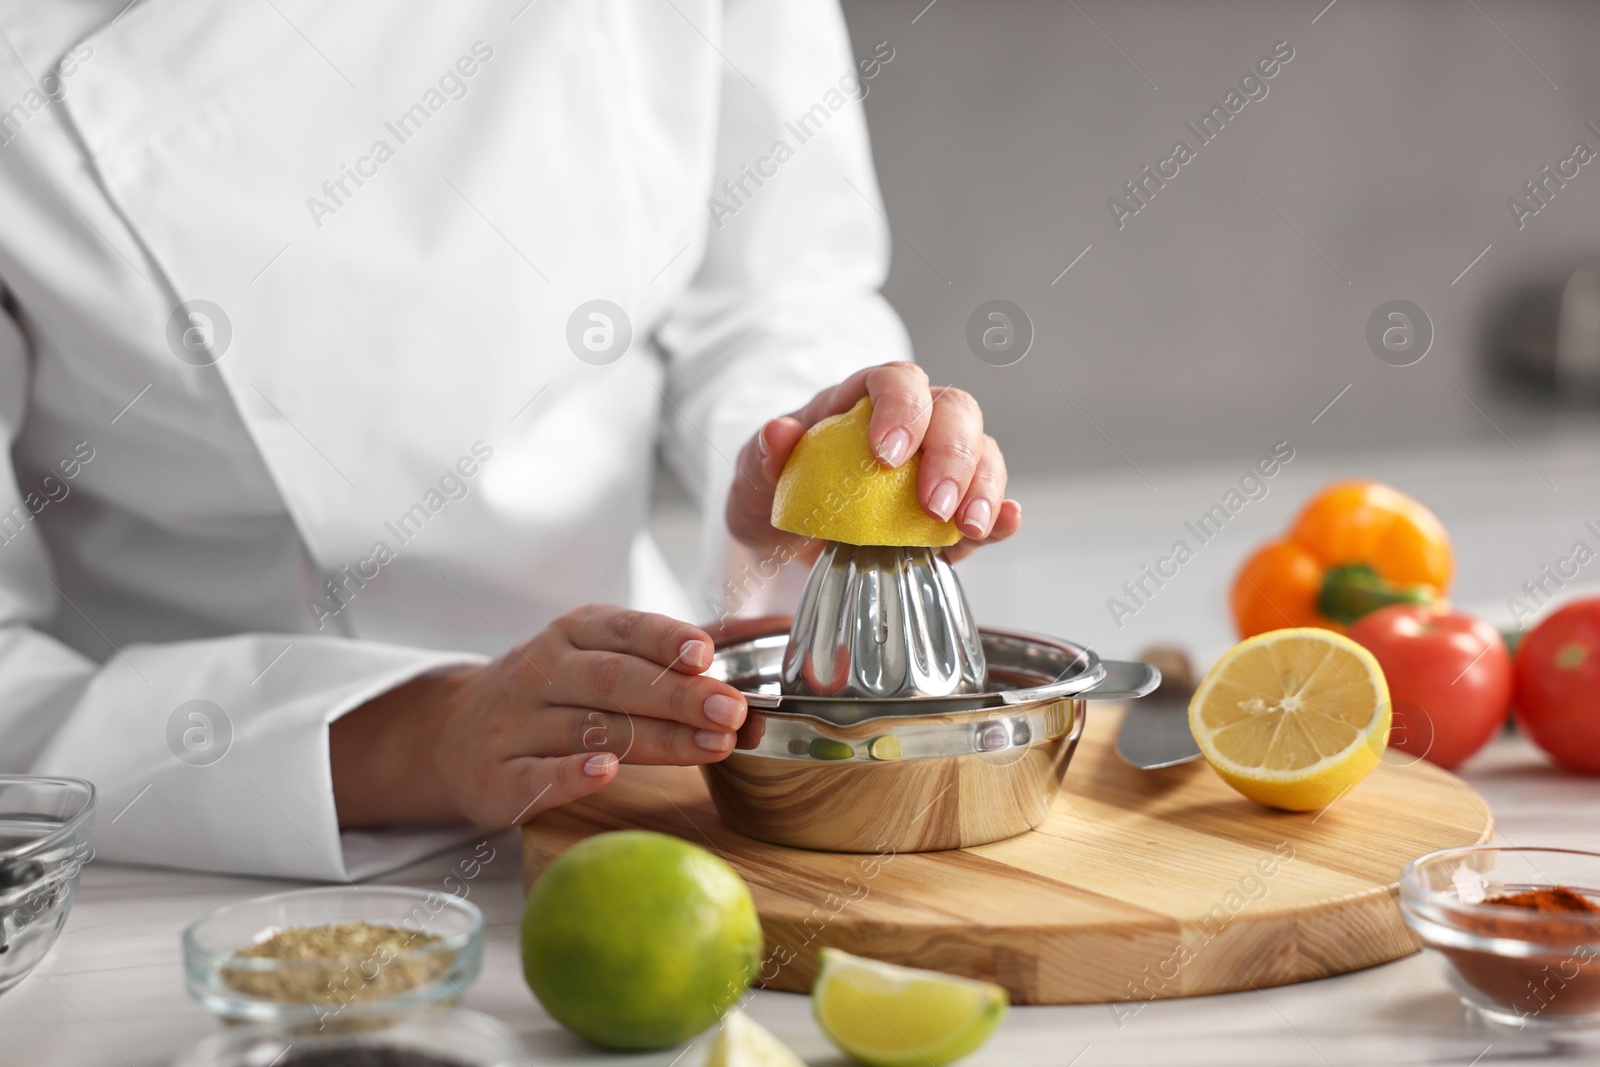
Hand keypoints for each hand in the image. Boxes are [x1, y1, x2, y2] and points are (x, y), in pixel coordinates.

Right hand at [330, 605, 747, 827]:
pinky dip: (571, 773)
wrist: (452, 732)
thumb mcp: (596, 653)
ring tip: (711, 746)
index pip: (623, 629)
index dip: (665, 640)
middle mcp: (542, 672)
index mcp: (572, 634)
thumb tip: (759, 636)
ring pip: (589, 727)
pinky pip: (535, 773)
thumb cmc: (551, 692)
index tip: (706, 654)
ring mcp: (516, 724)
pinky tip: (607, 772)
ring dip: (655, 738)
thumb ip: (667, 652)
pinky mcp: (497, 776)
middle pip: (614, 680)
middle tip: (730, 711)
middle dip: (677, 695)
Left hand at [727, 362, 1021, 562]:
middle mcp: (910, 425)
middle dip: (952, 453)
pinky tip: (1003, 523)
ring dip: (983, 486)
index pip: (896, 380)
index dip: (902, 407)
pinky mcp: (951, 513)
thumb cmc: (775, 495)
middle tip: (933, 503)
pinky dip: (1000, 515)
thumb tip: (777, 431)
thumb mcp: (751, 480)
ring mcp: (935, 468)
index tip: (887, 454)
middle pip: (954, 410)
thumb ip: (761, 457)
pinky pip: (987, 505)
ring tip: (968, 526)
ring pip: (981, 452)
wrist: (784, 545)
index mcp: (860, 402)